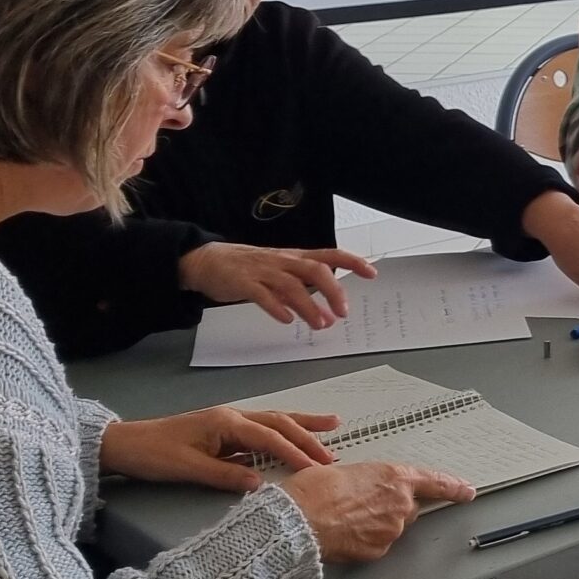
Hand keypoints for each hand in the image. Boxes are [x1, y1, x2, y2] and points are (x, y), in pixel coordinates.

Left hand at [100, 407, 341, 493]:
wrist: (124, 445)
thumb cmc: (154, 455)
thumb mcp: (188, 469)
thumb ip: (226, 476)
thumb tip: (261, 484)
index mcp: (227, 422)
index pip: (270, 438)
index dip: (295, 453)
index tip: (317, 469)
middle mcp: (232, 417)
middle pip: (279, 423)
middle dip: (308, 437)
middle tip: (334, 453)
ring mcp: (228, 422)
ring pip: (273, 421)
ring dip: (302, 426)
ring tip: (331, 425)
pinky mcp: (223, 431)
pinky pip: (261, 431)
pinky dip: (282, 434)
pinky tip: (293, 437)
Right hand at [179, 241, 375, 329]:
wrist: (207, 260)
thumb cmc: (249, 267)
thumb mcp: (280, 273)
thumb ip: (303, 289)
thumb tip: (328, 310)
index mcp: (295, 257)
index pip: (330, 255)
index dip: (352, 261)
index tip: (372, 272)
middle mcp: (283, 262)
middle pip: (315, 270)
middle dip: (333, 290)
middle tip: (343, 312)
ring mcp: (263, 271)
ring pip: (292, 285)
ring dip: (309, 306)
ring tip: (321, 324)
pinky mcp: (243, 282)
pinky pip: (262, 294)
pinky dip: (277, 307)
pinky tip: (287, 320)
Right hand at [279, 460, 471, 562]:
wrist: (298, 519)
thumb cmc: (314, 490)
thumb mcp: (345, 471)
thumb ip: (368, 481)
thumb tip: (366, 489)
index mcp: (395, 477)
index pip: (435, 482)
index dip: (454, 487)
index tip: (467, 491)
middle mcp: (400, 505)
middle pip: (408, 508)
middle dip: (390, 506)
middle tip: (359, 503)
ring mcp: (391, 530)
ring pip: (392, 527)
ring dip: (375, 523)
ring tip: (343, 517)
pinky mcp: (378, 550)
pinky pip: (377, 544)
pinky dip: (364, 540)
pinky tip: (344, 533)